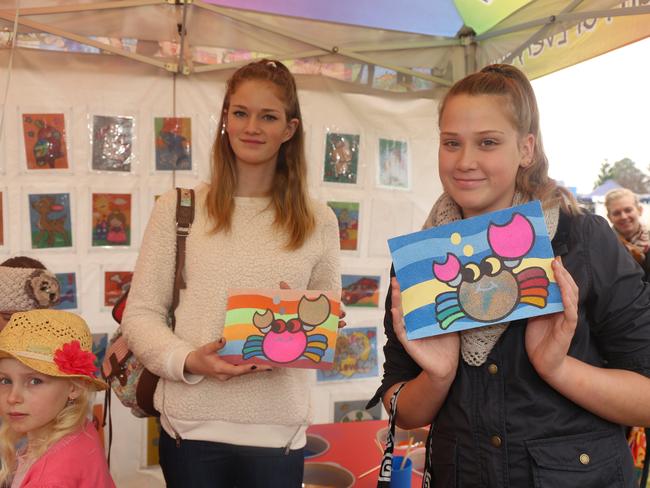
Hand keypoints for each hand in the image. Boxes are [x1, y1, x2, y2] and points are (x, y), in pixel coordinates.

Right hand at [185, 338, 271, 380]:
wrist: (193, 365)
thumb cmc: (200, 356)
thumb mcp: (205, 349)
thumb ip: (215, 345)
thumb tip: (223, 339)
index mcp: (220, 369)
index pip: (235, 370)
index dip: (246, 368)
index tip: (256, 365)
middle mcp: (225, 374)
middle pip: (244, 372)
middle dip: (257, 369)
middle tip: (271, 366)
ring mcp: (228, 375)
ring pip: (244, 372)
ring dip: (256, 369)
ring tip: (269, 365)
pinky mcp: (229, 372)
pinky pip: (241, 370)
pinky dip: (250, 367)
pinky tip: (259, 363)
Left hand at [279, 281, 346, 327]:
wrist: (288, 327)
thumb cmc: (291, 311)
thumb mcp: (290, 302)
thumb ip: (288, 292)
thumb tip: (281, 282)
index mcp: (314, 305)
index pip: (326, 303)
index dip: (334, 303)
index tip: (339, 303)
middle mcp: (319, 313)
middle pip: (331, 312)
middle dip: (338, 312)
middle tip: (342, 313)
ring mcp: (320, 323)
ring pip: (332, 321)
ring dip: (338, 322)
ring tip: (343, 322)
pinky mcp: (320, 331)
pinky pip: (329, 330)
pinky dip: (334, 329)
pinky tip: (338, 329)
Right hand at [391, 277, 458, 380]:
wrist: (447, 367)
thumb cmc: (448, 346)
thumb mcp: (449, 324)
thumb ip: (448, 311)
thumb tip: (457, 294)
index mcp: (421, 319)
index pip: (413, 302)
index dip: (408, 290)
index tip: (406, 276)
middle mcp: (412, 325)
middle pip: (403, 306)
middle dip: (398, 292)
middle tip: (396, 279)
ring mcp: (409, 333)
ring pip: (399, 316)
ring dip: (396, 302)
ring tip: (394, 290)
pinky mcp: (408, 343)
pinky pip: (400, 331)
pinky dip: (397, 321)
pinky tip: (395, 311)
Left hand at [525, 257, 578, 381]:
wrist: (543, 362)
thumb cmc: (538, 338)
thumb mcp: (532, 315)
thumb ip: (533, 302)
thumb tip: (522, 286)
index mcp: (557, 305)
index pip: (561, 285)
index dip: (559, 272)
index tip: (552, 258)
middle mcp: (565, 309)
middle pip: (568, 286)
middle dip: (562, 272)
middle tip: (554, 259)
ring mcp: (568, 318)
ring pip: (571, 295)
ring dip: (565, 281)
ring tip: (558, 269)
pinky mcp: (568, 328)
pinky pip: (570, 311)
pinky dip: (567, 300)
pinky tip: (564, 291)